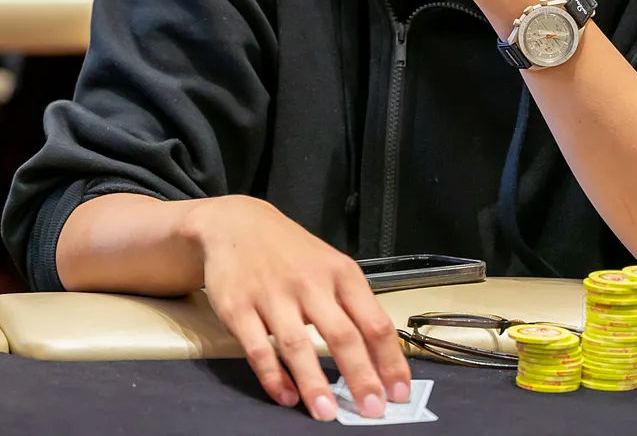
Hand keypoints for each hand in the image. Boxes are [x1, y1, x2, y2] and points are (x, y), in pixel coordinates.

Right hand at [191, 196, 409, 421]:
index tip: (399, 393)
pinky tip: (286, 396)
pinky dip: (274, 377)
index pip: (374, 322)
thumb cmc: (293, 253)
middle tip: (371, 410)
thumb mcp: (331, 267)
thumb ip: (353, 307)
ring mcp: (273, 295)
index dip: (390, 361)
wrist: (237, 224)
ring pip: (298, 345)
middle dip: (360, 377)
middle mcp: (310, 283)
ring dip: (314, 383)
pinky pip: (259, 349)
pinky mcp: (239, 307)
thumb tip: (381, 360)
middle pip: (342, 336)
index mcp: (341, 274)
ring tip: (327, 413)